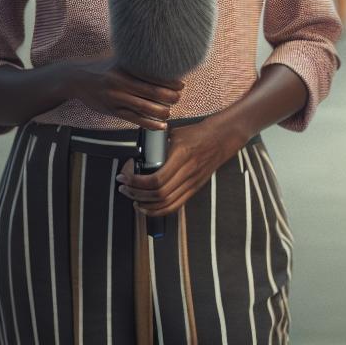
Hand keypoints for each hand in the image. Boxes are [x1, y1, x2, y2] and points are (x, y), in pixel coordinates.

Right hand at [68, 59, 182, 129]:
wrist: (76, 78)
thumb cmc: (103, 67)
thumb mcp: (119, 59)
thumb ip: (138, 61)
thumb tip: (165, 62)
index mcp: (124, 67)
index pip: (152, 74)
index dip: (170, 81)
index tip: (181, 84)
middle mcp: (120, 82)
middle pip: (152, 91)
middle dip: (170, 97)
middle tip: (178, 97)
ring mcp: (115, 98)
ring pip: (144, 108)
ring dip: (162, 111)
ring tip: (170, 111)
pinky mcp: (112, 111)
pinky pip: (134, 119)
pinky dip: (150, 124)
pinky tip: (161, 126)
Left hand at [116, 118, 244, 217]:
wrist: (222, 138)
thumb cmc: (197, 134)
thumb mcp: (175, 134)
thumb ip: (158, 144)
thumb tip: (138, 152)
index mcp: (182, 156)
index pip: (156, 179)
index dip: (137, 182)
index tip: (125, 176)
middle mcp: (188, 172)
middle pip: (158, 193)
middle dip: (136, 193)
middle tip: (123, 186)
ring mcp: (192, 183)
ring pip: (165, 203)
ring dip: (145, 204)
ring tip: (131, 197)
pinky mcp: (194, 189)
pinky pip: (175, 206)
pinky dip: (158, 210)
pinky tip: (146, 208)